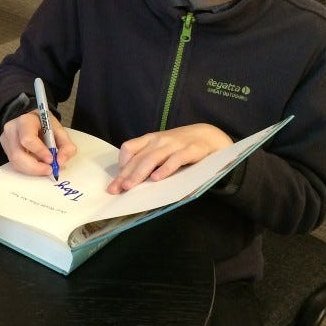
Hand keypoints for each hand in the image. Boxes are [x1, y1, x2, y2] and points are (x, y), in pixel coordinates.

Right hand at [0, 110, 76, 176]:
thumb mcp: (59, 130)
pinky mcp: (6, 150)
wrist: (31, 120)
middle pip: (18, 155)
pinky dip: (28, 169)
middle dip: (35, 167)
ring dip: (33, 170)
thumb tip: (61, 162)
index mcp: (25, 121)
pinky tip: (37, 165)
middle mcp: (12, 130)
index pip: (28, 139)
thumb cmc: (44, 124)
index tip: (51, 160)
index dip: (39, 152)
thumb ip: (66, 146)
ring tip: (45, 168)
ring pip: (16, 163)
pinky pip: (15, 165)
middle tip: (50, 170)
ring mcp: (6, 141)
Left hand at [106, 123, 231, 193]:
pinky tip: (157, 179)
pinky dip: (165, 169)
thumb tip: (130, 176)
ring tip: (129, 186)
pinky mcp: (191, 150)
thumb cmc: (181, 145)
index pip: (129, 148)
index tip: (116, 181)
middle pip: (138, 157)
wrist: (210, 135)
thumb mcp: (162, 147)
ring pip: (152, 158)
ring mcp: (175, 144)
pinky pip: (176, 159)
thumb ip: (148, 158)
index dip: (121, 164)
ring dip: (139, 173)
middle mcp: (160, 140)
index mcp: (151, 139)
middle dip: (125, 175)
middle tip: (115, 190)